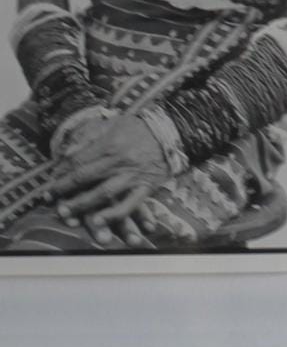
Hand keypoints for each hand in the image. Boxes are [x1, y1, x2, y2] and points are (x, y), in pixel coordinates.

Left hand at [50, 110, 172, 247]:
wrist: (174, 131)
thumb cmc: (140, 127)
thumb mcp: (114, 124)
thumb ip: (90, 135)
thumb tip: (68, 151)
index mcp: (110, 143)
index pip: (79, 160)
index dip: (62, 172)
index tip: (51, 182)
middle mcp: (120, 160)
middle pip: (86, 177)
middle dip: (65, 189)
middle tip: (51, 199)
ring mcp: (133, 175)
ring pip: (104, 193)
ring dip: (83, 204)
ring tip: (67, 213)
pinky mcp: (146, 187)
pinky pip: (129, 205)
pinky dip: (113, 215)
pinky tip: (99, 222)